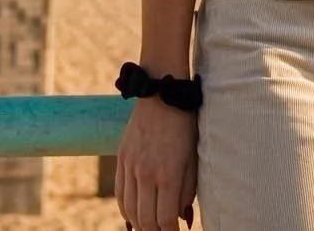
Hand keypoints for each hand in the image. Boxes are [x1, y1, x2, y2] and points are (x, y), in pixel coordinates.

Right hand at [116, 97, 196, 229]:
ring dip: (140, 225)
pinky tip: (134, 216)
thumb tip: (181, 220)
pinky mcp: (121, 159)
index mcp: (168, 175)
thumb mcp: (193, 161)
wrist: (163, 96)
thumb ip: (187, 193)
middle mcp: (146, 173)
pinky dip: (126, 210)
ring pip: (130, 210)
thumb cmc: (186, 128)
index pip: (164, 219)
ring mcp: (130, 167)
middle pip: (145, 220)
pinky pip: (120, 194)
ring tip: (150, 228)